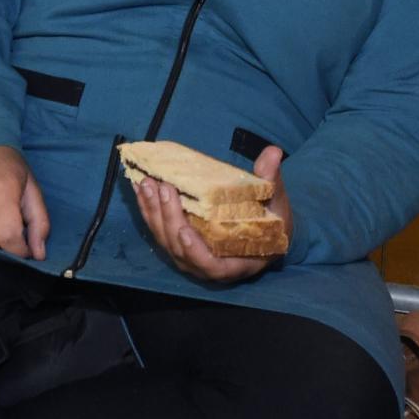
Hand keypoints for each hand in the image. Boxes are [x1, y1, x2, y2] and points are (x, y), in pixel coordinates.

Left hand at [133, 144, 293, 282]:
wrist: (263, 233)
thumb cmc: (273, 223)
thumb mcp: (277, 204)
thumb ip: (272, 181)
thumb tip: (273, 152)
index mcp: (234, 264)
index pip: (210, 266)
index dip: (195, 252)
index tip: (185, 231)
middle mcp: (206, 265)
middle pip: (179, 248)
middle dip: (168, 218)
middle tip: (163, 189)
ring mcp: (188, 256)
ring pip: (164, 238)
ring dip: (153, 211)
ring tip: (148, 184)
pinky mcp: (176, 243)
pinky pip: (158, 229)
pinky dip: (148, 209)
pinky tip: (141, 189)